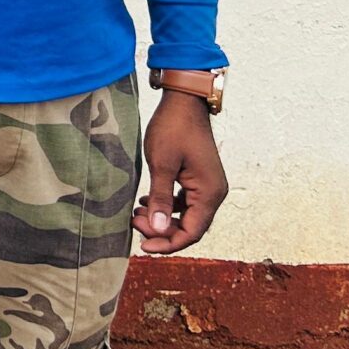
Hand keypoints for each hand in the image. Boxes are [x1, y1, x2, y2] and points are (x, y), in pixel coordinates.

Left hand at [138, 93, 227, 252]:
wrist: (183, 102)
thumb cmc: (173, 129)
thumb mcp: (161, 165)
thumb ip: (160, 199)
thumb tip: (158, 230)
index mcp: (209, 193)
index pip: (192, 233)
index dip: (168, 244)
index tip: (143, 247)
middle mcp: (214, 193)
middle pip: (190, 228)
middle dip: (162, 232)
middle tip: (134, 224)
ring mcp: (208, 186)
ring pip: (186, 216)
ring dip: (162, 220)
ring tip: (136, 213)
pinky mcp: (199, 178)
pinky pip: (185, 202)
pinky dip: (166, 207)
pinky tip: (145, 202)